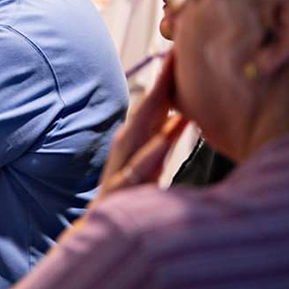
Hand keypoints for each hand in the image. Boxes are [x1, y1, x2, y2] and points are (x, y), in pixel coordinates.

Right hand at [97, 52, 188, 196]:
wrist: (105, 234)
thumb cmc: (132, 194)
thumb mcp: (152, 162)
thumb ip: (164, 138)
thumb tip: (182, 113)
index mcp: (136, 143)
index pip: (153, 106)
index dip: (167, 81)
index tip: (183, 54)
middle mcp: (125, 152)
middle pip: (143, 113)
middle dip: (159, 85)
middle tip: (176, 56)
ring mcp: (120, 170)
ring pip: (135, 138)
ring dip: (150, 114)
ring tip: (167, 91)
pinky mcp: (119, 193)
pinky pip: (134, 173)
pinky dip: (147, 157)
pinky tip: (162, 143)